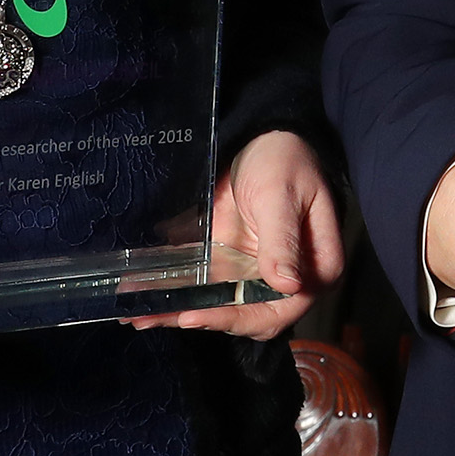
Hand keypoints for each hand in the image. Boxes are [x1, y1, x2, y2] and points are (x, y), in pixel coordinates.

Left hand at [135, 130, 346, 339]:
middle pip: (244, 314)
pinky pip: (202, 286)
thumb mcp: (282, 196)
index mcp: (314, 268)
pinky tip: (143, 298)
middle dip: (200, 318)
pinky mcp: (229, 263)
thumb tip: (289, 285)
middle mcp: (285, 278)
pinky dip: (174, 293)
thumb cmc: (286, 160)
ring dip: (179, 312)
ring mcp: (254, 272)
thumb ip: (283, 241)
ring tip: (140, 316)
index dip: (237, 318)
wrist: (264, 136)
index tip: (198, 315)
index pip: (277, 310)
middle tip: (160, 315)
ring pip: (217, 305)